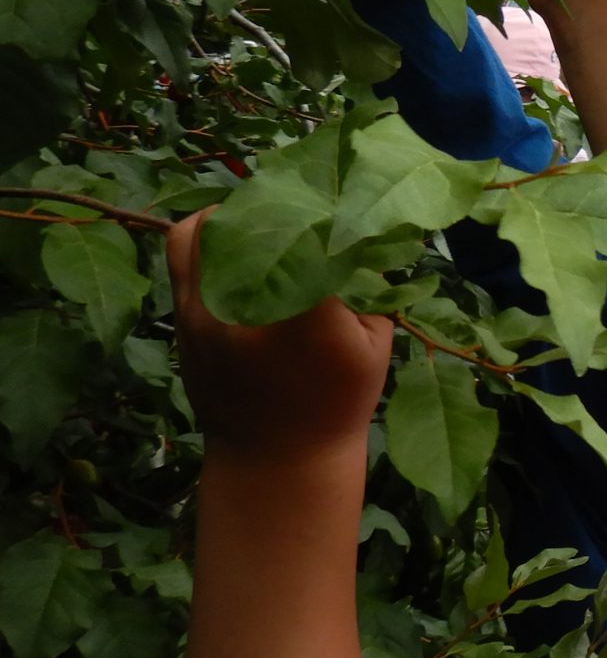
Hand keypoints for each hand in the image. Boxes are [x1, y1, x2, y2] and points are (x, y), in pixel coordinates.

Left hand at [170, 211, 392, 463]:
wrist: (276, 457)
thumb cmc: (338, 402)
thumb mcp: (374, 345)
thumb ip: (367, 287)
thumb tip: (356, 231)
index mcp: (306, 319)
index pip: (311, 234)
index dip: (325, 212)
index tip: (341, 205)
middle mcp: (245, 310)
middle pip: (250, 221)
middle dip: (277, 204)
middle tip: (300, 200)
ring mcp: (203, 313)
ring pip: (202, 230)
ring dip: (230, 215)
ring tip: (257, 215)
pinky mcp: (182, 319)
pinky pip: (182, 256)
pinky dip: (205, 237)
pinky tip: (232, 239)